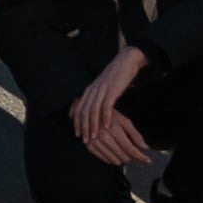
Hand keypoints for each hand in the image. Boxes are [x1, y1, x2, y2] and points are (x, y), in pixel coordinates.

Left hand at [73, 47, 150, 175]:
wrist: (125, 62)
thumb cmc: (115, 78)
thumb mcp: (102, 89)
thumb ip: (96, 99)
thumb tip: (93, 113)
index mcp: (88, 91)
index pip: (78, 109)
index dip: (77, 123)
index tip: (78, 135)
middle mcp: (92, 91)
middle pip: (84, 111)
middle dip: (83, 127)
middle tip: (84, 140)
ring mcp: (101, 90)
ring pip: (93, 110)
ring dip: (93, 125)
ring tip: (94, 137)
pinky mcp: (112, 90)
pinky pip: (107, 105)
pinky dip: (106, 117)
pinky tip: (107, 127)